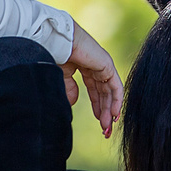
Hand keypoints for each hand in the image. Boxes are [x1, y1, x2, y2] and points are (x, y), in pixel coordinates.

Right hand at [62, 21, 122, 137]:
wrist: (56, 41)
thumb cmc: (55, 53)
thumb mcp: (61, 76)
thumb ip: (69, 88)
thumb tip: (73, 103)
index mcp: (85, 66)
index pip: (95, 90)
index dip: (98, 106)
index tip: (100, 122)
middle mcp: (96, 66)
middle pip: (104, 93)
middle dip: (105, 112)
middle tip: (105, 129)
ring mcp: (102, 65)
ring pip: (110, 92)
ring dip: (110, 110)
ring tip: (108, 127)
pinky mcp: (106, 65)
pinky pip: (115, 86)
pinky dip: (116, 100)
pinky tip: (114, 114)